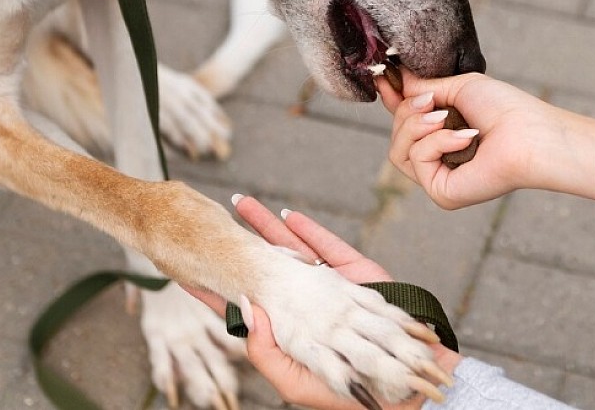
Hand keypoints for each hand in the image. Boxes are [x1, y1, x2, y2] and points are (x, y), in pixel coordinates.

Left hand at [183, 196, 461, 409]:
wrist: (406, 380)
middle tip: (211, 222)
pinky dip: (306, 229)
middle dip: (238, 245)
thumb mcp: (297, 381)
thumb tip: (244, 308)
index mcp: (286, 334)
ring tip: (241, 203)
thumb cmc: (349, 394)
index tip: (189, 269)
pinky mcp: (352, 277)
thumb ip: (268, 351)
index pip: (242, 306)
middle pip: (262, 269)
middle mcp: (302, 308)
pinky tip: (287, 214)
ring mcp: (326, 290)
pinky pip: (325, 247)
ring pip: (289, 250)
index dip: (216, 288)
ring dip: (266, 227)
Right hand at [377, 69, 594, 208]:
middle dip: (408, 112)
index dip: (391, 100)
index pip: (404, 120)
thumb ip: (425, 86)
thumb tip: (397, 78)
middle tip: (432, 102)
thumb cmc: (505, 110)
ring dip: (417, 126)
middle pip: (396, 134)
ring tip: (445, 117)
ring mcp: (438, 177)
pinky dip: (436, 142)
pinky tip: (464, 138)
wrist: (530, 134)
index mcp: (443, 133)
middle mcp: (438, 157)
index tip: (383, 77)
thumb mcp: (460, 88)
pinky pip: (416, 161)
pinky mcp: (441, 192)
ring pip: (398, 150)